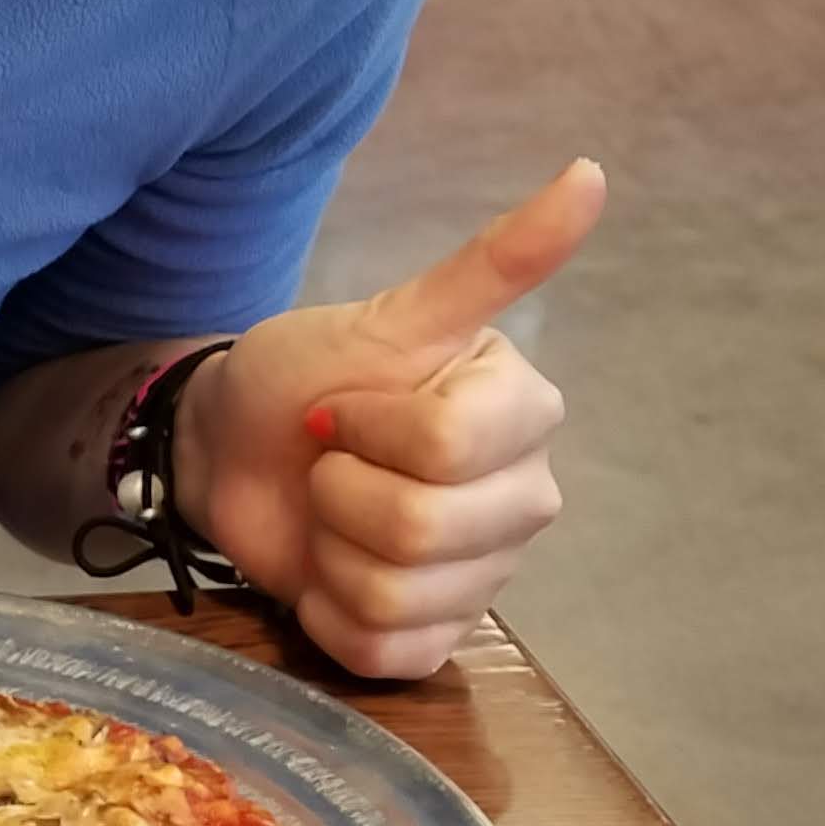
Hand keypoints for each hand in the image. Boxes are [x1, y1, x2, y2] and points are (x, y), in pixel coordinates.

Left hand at [176, 161, 603, 679]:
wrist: (233, 449)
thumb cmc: (309, 378)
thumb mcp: (390, 317)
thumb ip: (492, 262)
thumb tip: (590, 173)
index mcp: (523, 414)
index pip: (445, 445)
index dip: (367, 428)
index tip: (342, 409)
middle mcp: (523, 498)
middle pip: (418, 528)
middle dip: (339, 491)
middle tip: (330, 464)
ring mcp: (484, 577)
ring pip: (394, 594)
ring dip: (328, 551)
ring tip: (329, 514)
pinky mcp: (435, 640)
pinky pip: (382, 652)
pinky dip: (328, 614)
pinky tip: (327, 573)